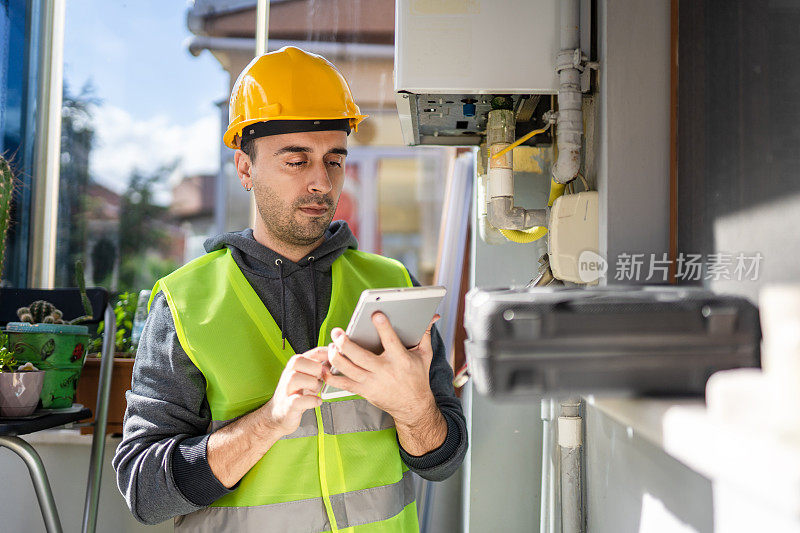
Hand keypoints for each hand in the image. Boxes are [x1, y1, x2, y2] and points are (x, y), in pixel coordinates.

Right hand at [260, 346, 327, 435]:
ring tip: (316, 390)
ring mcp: (286, 390)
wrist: (279, 414)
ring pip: (296, 378)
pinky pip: (298, 400)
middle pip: (300, 361)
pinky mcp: (288, 405)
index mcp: (297, 365)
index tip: (336, 363)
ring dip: (313, 384)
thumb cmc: (296, 394)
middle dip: (316, 370)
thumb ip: (320, 367)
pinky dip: (311, 401)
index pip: (313, 352)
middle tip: (321, 379)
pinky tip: (317, 401)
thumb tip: (337, 358)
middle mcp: (289, 374)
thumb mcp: (308, 377)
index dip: (328, 356)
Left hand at [324, 313, 439, 425]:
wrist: (413, 407)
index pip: (391, 341)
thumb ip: (424, 334)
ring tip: (331, 346)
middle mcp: (385, 371)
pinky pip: (343, 384)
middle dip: (346, 343)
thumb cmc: (418, 378)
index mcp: (401, 360)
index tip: (375, 314)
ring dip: (336, 357)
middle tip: (338, 332)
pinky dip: (331, 376)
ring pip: (348, 369)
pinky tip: (324, 367)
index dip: (383, 327)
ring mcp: (372, 383)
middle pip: (360, 356)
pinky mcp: (364, 391)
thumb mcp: (424, 355)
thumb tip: (431, 316)